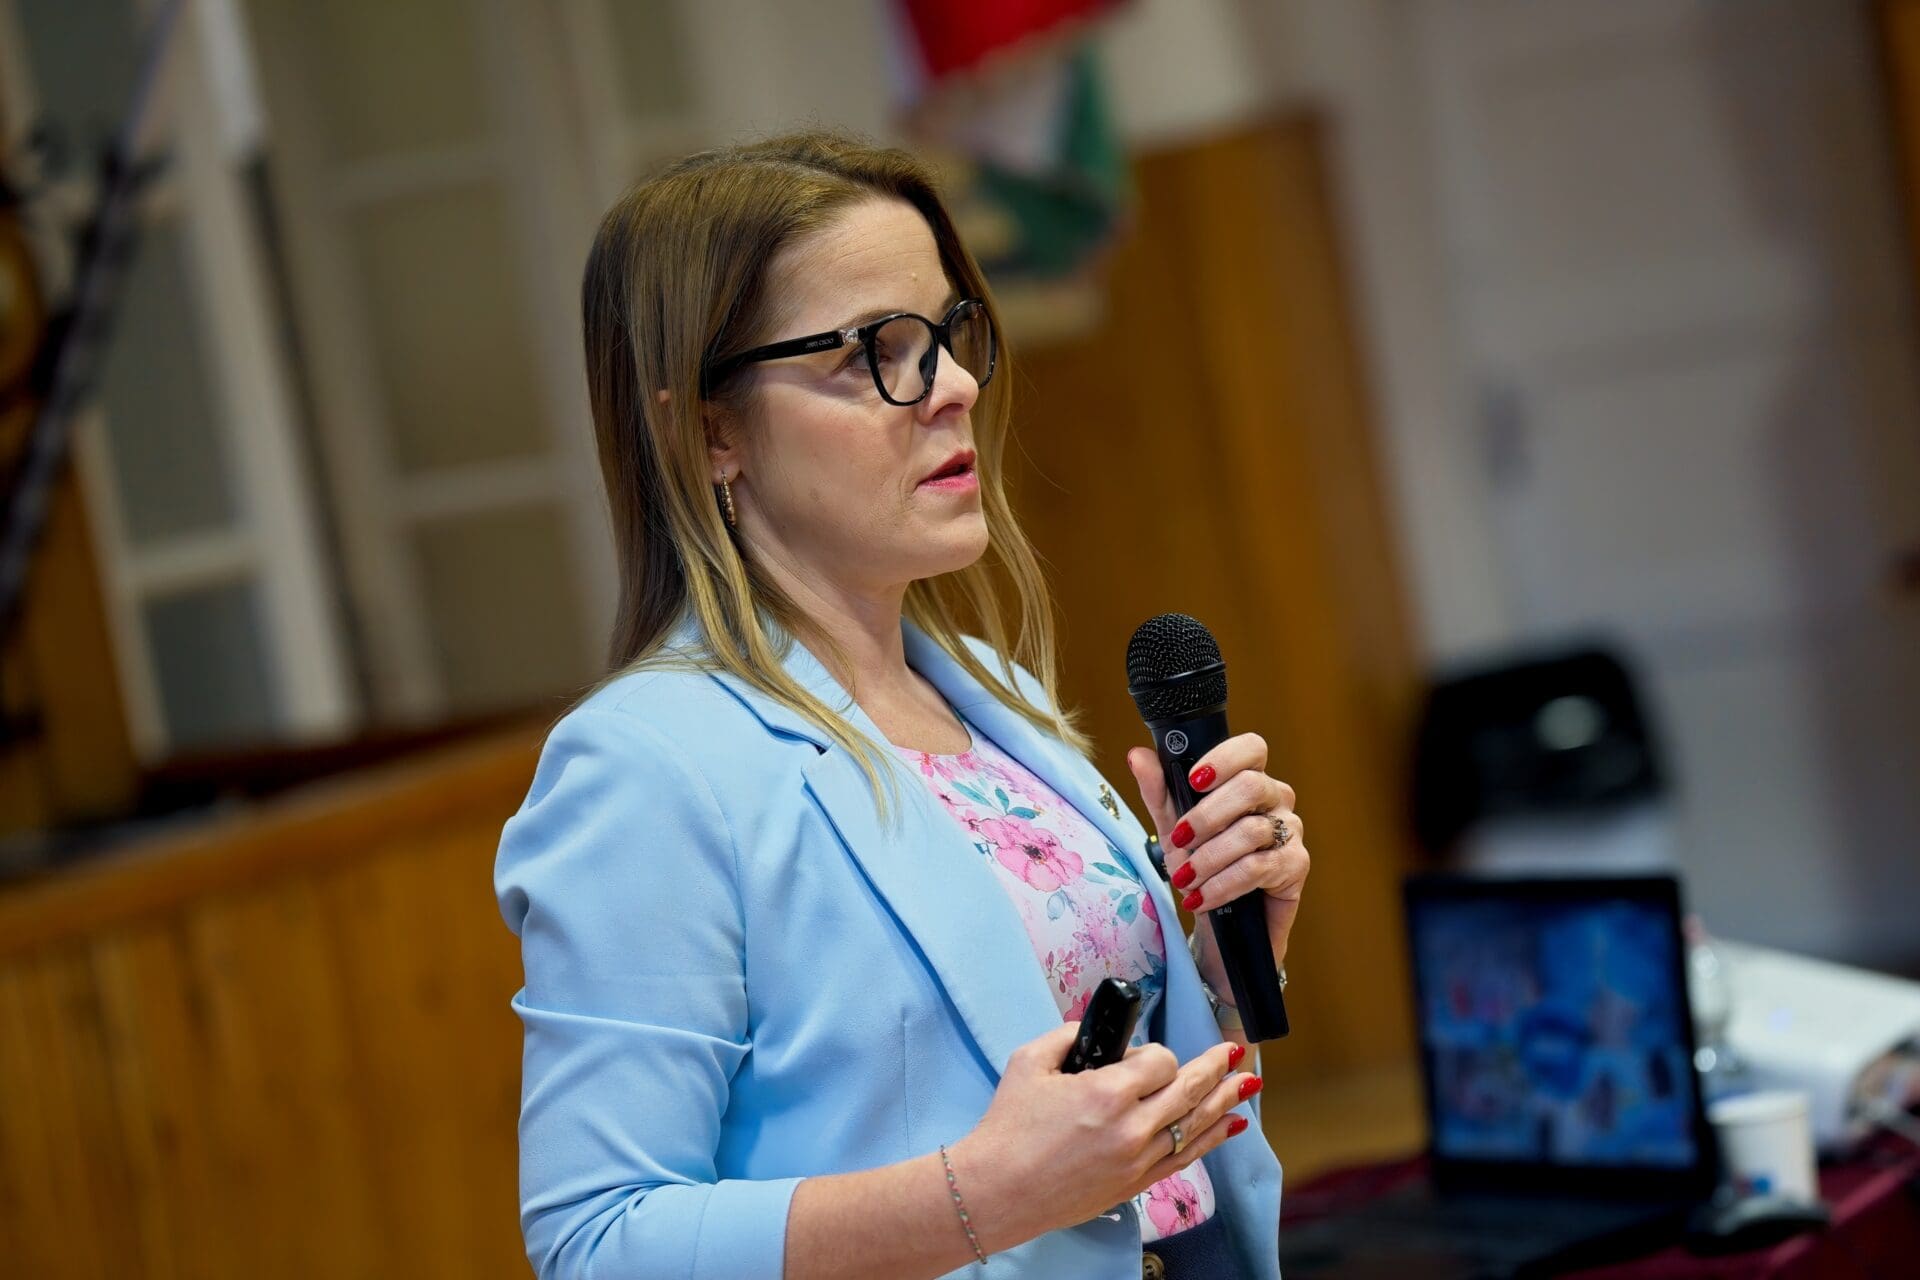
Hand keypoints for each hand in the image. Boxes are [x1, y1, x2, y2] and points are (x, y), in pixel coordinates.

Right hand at [948, 1023, 1257, 1249]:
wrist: (998, 1190)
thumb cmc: (1008, 1127)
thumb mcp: (1028, 1062)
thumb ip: (1065, 1036)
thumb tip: (1090, 1027)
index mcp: (1106, 1093)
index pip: (1159, 1061)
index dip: (1154, 1053)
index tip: (1137, 1056)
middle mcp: (1131, 1128)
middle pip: (1188, 1091)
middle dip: (1214, 1068)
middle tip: (1233, 1051)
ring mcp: (1137, 1161)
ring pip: (1194, 1125)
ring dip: (1223, 1101)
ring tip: (1248, 1083)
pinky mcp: (1134, 1185)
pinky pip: (1184, 1158)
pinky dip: (1211, 1139)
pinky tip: (1230, 1126)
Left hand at [1125, 733, 1309, 969]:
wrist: (1220, 921)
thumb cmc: (1201, 864)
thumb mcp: (1172, 826)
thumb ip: (1158, 790)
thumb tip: (1138, 755)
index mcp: (1250, 778)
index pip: (1252, 748)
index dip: (1225, 758)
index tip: (1194, 779)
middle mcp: (1276, 799)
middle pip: (1251, 786)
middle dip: (1207, 816)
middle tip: (1179, 840)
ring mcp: (1290, 830)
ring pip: (1252, 831)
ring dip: (1209, 858)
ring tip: (1184, 879)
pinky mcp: (1296, 865)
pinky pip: (1259, 868)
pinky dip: (1223, 884)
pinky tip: (1201, 897)